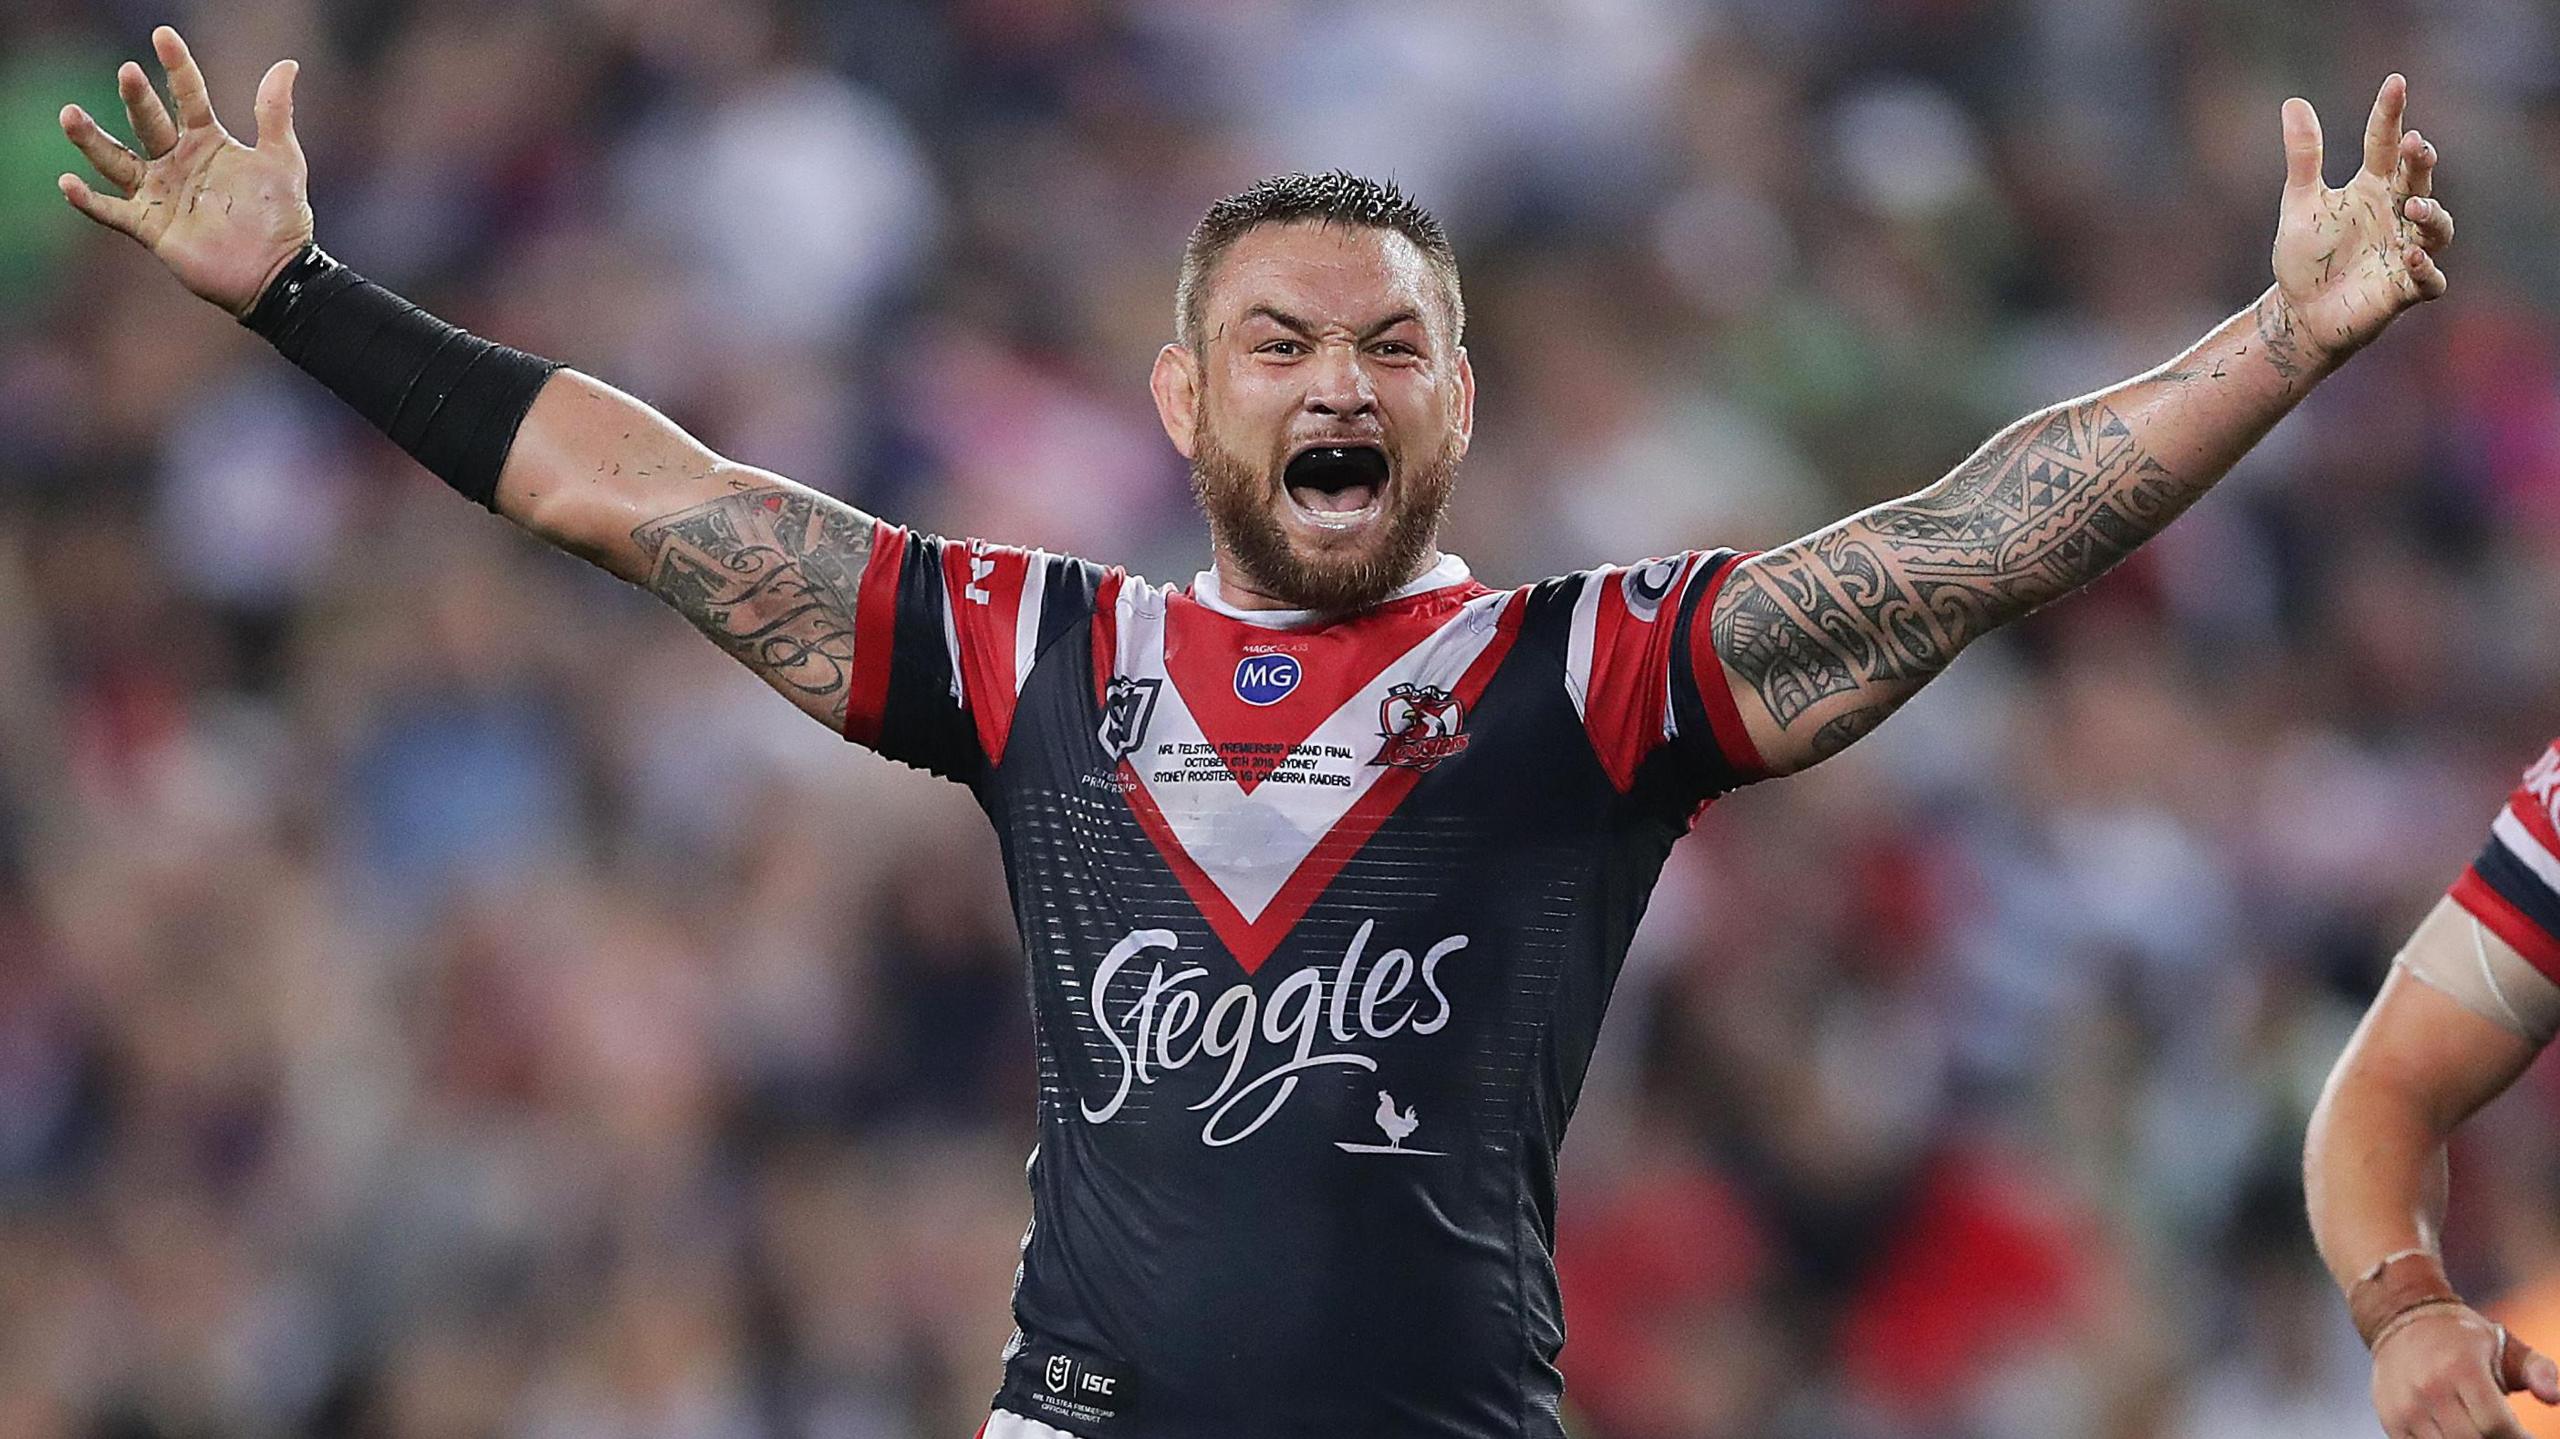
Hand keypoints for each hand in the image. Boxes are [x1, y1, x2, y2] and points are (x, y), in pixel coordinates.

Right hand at [55, 26, 312, 317]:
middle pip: (148, 123)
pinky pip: (111, 212)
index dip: (177, 67)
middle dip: (136, 98)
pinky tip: (68, 183)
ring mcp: (160, 193)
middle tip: (128, 72)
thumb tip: (286, 63)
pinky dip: (88, 201)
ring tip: (70, 115)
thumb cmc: (281, 216)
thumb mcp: (282, 158)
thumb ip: (275, 112)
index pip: (186, 96)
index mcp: (206, 142)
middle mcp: (176, 162)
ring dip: (92, 140)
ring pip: (116, 160)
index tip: (163, 36)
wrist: (278, 272)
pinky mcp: (150, 227)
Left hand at [2267, 73, 2453, 372]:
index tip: (2395, 82)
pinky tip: (2411, 255)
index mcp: (2373, 188)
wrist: (2302, 313)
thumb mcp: (2301, 202)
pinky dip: (2425, 268)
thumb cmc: (2308, 257)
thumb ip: (2304, 156)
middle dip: (2420, 163)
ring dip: (2431, 214)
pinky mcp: (2406, 289)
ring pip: (2437, 228)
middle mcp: (2397, 214)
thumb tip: (2294, 101)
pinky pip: (2429, 279)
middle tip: (2414, 144)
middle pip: (2417, 181)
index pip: (2385, 144)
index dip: (2390, 114)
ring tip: (2413, 205)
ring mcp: (2406, 250)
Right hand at [2370, 1304, 2559, 1437]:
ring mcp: (2407, 1406)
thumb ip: (2539, 1370)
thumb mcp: (2505, 1345)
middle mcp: (2429, 1388)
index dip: (2519, 1438)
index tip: (2529, 1437)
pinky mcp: (2392, 1420)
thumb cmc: (2463, 1338)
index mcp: (2460, 1367)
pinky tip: (2458, 1433)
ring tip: (2482, 1432)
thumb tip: (2556, 1397)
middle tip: (2506, 1435)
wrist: (2403, 1320)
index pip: (2496, 1424)